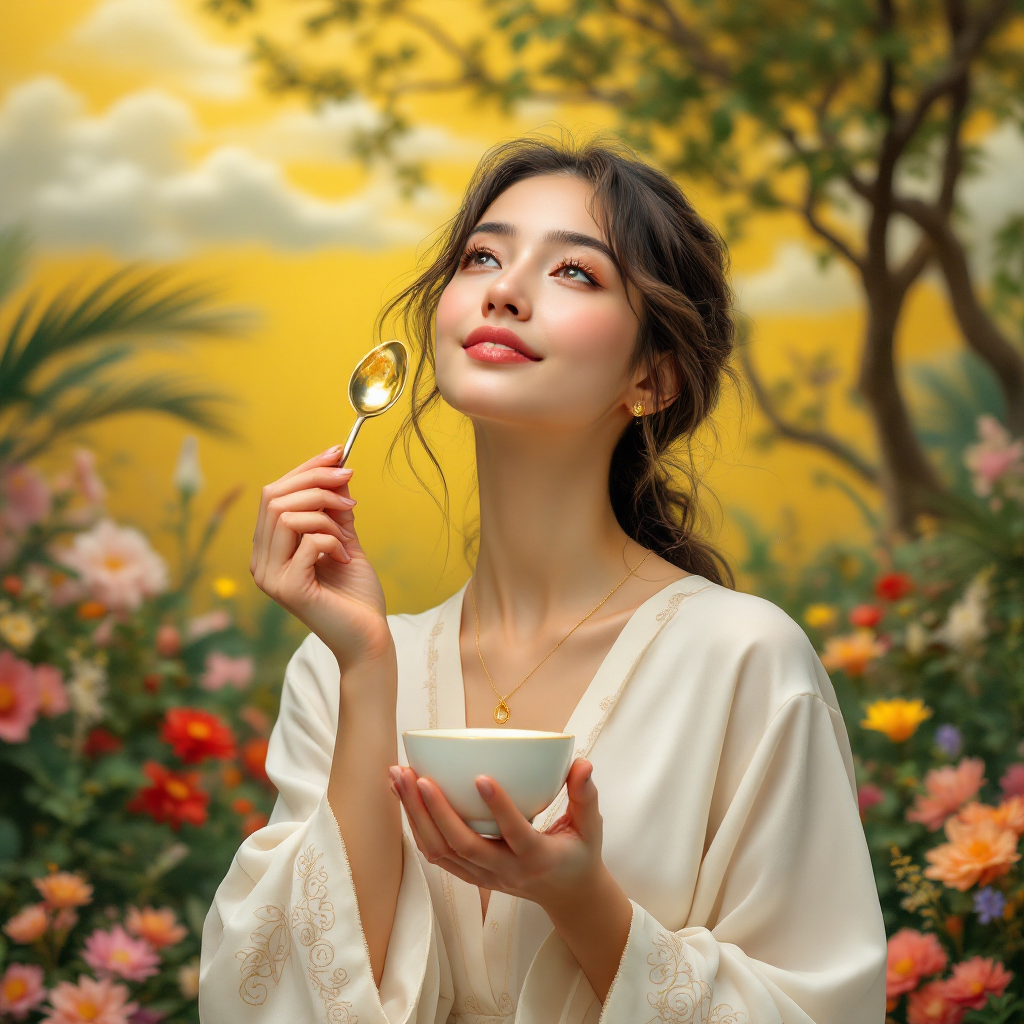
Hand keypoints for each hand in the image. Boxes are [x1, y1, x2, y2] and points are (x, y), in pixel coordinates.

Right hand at [251, 446, 390, 671]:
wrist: (369, 638)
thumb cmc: (356, 595)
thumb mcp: (345, 540)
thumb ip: (335, 509)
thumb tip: (337, 467)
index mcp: (269, 549)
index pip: (273, 494)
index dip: (305, 469)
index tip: (339, 452)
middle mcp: (261, 562)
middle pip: (274, 498)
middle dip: (317, 482)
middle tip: (350, 484)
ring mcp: (270, 577)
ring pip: (285, 515)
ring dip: (326, 514)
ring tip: (348, 536)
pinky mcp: (288, 589)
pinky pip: (306, 540)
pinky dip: (331, 538)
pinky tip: (345, 556)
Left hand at [391, 759, 612, 915]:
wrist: (567, 896)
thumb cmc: (579, 853)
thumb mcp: (591, 826)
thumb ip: (586, 795)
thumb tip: (582, 763)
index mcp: (537, 857)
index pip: (516, 833)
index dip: (499, 808)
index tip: (481, 777)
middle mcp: (505, 870)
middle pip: (462, 845)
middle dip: (435, 810)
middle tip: (417, 774)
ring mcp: (484, 876)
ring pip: (441, 851)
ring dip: (415, 815)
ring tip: (399, 777)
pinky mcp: (470, 875)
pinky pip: (436, 854)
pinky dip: (415, 826)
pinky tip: (403, 796)